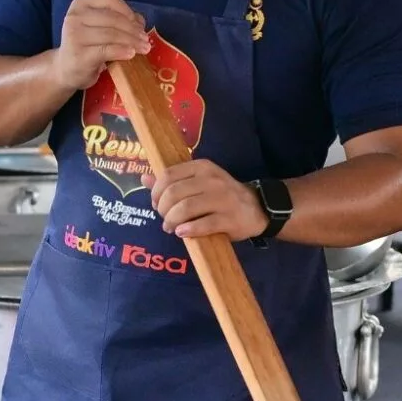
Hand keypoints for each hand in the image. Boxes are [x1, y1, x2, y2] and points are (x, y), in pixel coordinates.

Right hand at [57, 0, 148, 93]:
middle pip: (113, 18)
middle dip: (134, 30)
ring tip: (144, 48)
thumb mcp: (100, 28)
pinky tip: (131, 54)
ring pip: (111, 34)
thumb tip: (140, 21)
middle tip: (146, 41)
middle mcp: (75, 16)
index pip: (111, 0)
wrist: (65, 69)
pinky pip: (106, 50)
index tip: (140, 25)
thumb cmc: (86, 46)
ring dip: (132, 41)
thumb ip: (118, 20)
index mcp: (81, 3)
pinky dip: (122, 51)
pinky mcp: (79, 54)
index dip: (129, 12)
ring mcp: (75, 34)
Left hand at [145, 161, 268, 240]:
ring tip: (171, 228)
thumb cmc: (222, 196)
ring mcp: (223, 199)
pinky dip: (188, 230)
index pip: (168, 175)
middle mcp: (212, 180)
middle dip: (163, 209)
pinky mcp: (230, 219)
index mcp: (202, 167)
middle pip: (174, 193)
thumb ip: (173, 180)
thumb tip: (144, 178)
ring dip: (172, 221)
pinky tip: (183, 233)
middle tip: (165, 219)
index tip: (156, 204)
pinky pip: (203, 224)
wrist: (257, 208)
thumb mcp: (199, 182)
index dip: (156, 192)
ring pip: (185, 209)